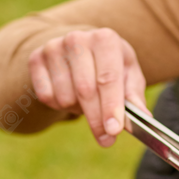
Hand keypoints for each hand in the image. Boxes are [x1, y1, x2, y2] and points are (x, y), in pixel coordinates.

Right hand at [28, 28, 147, 146]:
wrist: (79, 48)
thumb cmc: (110, 66)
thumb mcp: (128, 76)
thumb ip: (134, 97)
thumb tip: (143, 116)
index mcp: (105, 39)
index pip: (108, 78)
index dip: (111, 107)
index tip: (114, 131)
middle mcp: (77, 39)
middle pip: (86, 91)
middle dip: (97, 120)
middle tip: (106, 140)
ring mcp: (53, 48)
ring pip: (65, 97)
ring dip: (79, 111)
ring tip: (88, 102)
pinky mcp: (35, 59)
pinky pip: (47, 97)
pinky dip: (60, 106)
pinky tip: (69, 95)